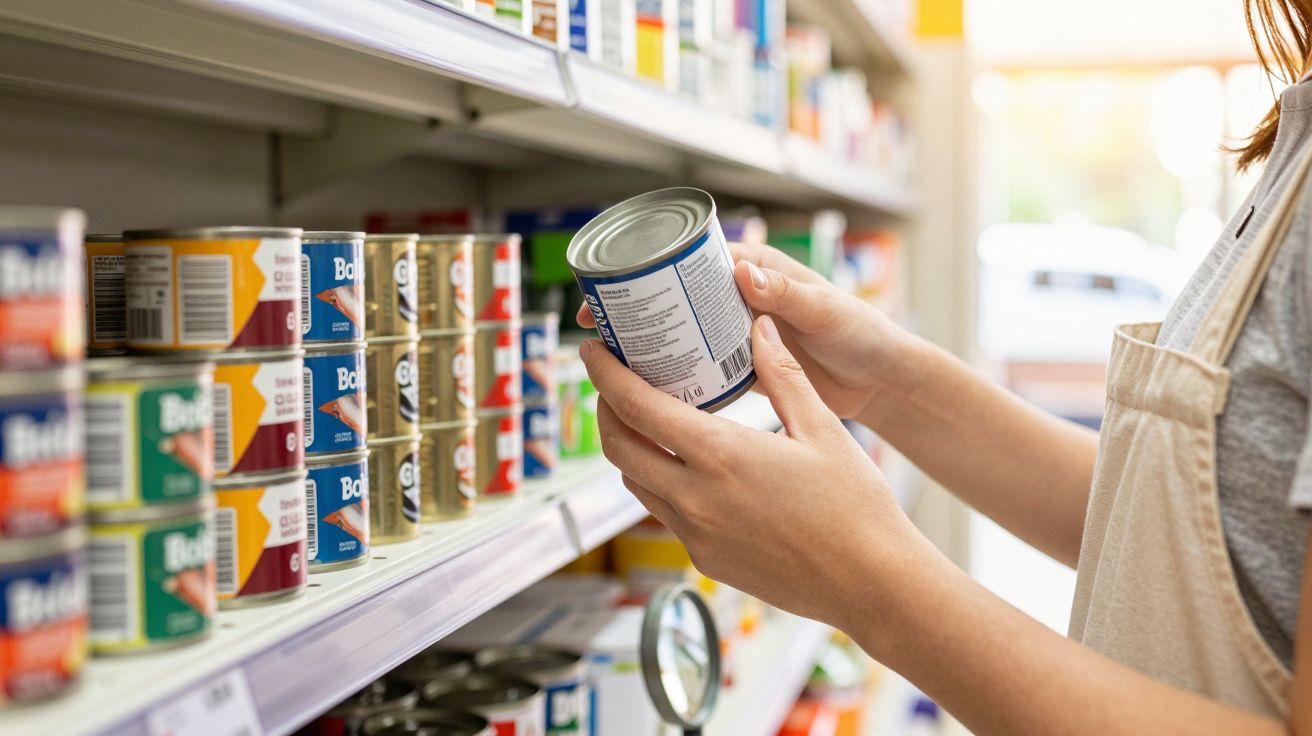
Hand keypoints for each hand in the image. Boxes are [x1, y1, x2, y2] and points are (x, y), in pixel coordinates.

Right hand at [576, 243, 913, 422]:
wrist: (882, 380)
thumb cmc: (862, 335)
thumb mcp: (825, 312)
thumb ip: (787, 295)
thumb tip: (740, 271)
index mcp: (759, 270)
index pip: (693, 261)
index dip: (650, 270)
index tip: (616, 288)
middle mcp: (743, 296)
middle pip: (676, 296)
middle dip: (636, 309)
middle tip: (596, 329)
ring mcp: (741, 330)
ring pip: (683, 331)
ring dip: (650, 344)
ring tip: (611, 361)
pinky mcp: (746, 363)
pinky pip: (702, 365)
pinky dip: (676, 375)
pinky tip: (649, 392)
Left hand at [578, 314, 922, 629]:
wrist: (871, 582)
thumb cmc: (855, 505)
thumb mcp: (822, 428)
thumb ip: (782, 375)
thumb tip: (760, 327)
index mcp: (719, 455)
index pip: (635, 408)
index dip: (604, 375)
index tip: (593, 351)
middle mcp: (695, 497)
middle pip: (618, 446)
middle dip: (606, 409)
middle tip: (615, 381)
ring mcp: (695, 533)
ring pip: (635, 482)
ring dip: (629, 447)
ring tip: (645, 419)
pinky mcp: (705, 558)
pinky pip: (663, 513)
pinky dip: (658, 481)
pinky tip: (684, 466)